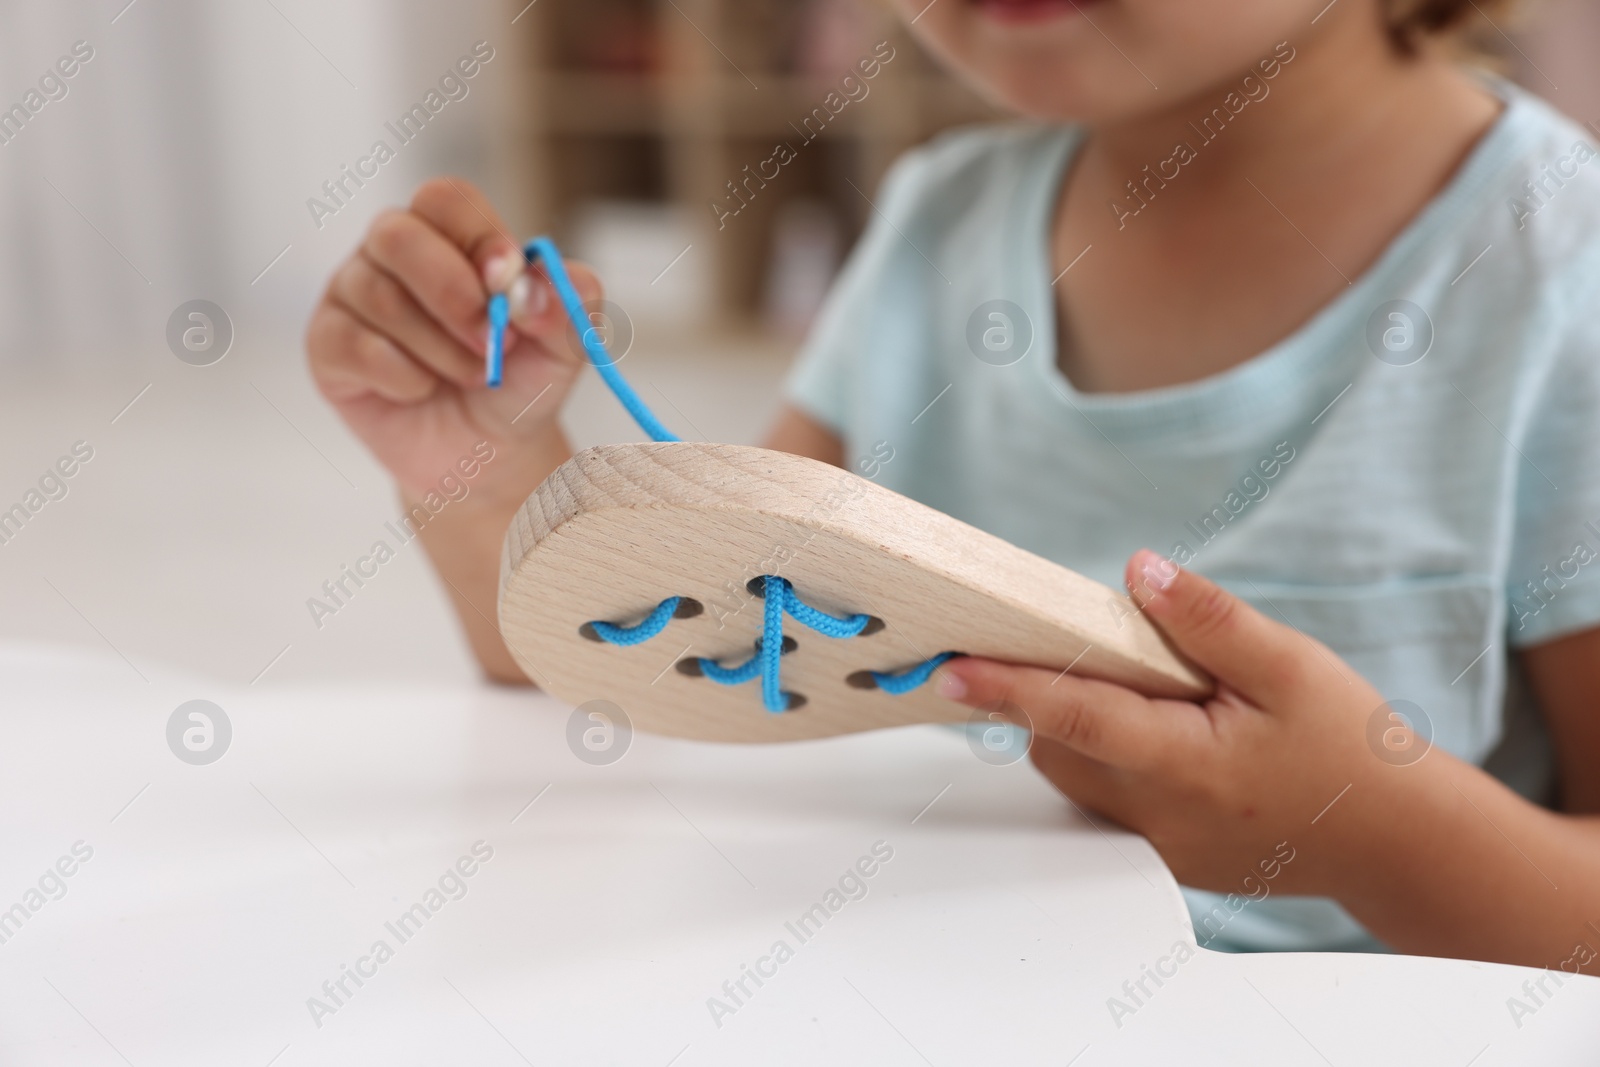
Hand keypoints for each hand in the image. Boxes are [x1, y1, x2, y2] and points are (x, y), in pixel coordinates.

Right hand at [306, 177, 599, 504]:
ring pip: (380, 298)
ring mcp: (351, 294)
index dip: (478, 236)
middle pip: (396, 235)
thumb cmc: (518, 380)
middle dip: (452, 292)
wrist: (489, 451)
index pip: (445, 200)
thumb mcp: (563, 345)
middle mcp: (391, 252)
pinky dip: (403, 377)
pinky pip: (354, 346)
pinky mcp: (328, 345)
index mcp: (449, 233)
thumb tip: (537, 287)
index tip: (507, 281)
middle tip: (492, 342)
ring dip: (440, 348)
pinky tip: (422, 389)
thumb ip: (568, 306)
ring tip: (471, 375)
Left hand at [933, 549, 1422, 899]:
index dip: (1008, 690)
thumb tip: (1139, 573)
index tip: (950, 669)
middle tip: (1068, 643)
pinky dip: (1102, 757)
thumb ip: (1210, 621)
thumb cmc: (1350, 750)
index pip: (1078, 720)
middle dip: (1048, 694)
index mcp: (1190, 766)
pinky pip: (1101, 800)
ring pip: (1073, 776)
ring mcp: (1157, 845)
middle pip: (1058, 748)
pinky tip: (1153, 728)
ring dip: (1075, 726)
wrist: (1393, 841)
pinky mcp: (1161, 855)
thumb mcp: (1291, 667)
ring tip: (1136, 685)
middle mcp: (1159, 816)